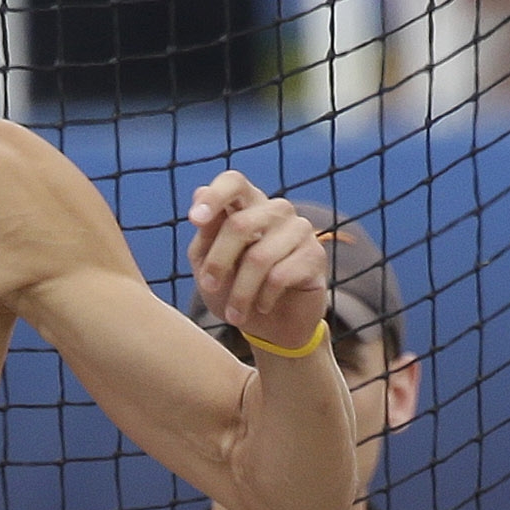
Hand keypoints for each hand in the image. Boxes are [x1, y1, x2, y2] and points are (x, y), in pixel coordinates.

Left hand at [186, 171, 330, 356]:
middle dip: (218, 263)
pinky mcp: (315, 255)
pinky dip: (263, 298)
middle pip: (239, 224)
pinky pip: (280, 276)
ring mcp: (299, 229)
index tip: (195, 220)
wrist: (270, 327)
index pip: (234, 182)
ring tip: (234, 314)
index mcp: (247, 206)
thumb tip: (198, 193)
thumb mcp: (208, 266)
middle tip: (208, 287)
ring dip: (240, 292)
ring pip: (259, 256)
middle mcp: (275, 210)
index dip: (214, 196)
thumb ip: (206, 235)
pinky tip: (262, 306)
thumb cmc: (234, 290)